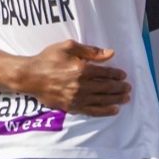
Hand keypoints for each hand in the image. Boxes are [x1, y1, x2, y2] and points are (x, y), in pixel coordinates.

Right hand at [15, 40, 130, 116]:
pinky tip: (114, 110)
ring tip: (126, 98)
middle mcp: (81, 85)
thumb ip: (91, 51)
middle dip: (120, 88)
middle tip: (128, 88)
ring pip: (102, 100)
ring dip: (116, 99)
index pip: (106, 73)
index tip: (123, 75)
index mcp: (82, 69)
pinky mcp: (71, 107)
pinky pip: (92, 111)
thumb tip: (111, 54)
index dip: (117, 74)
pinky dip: (104, 111)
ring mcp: (76, 98)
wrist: (29, 76)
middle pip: (107, 88)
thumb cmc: (48, 58)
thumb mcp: (69, 46)